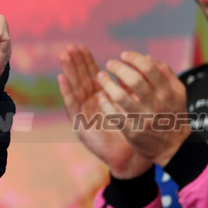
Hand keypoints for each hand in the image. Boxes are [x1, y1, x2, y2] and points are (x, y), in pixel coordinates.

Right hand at [57, 45, 153, 179]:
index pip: (93, 76)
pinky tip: (61, 78)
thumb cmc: (137, 133)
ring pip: (75, 89)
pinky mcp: (81, 126)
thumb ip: (134, 87)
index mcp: (104, 98)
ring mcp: (85, 115)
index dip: (87, 62)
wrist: (131, 160)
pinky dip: (66, 92)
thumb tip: (146, 61)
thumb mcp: (138, 105)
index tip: (82, 47)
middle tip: (69, 47)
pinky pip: (73, 106)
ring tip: (63, 56)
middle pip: (81, 80)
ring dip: (69, 72)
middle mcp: (92, 105)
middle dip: (75, 63)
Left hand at [95, 51, 190, 166]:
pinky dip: (105, 102)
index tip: (123, 54)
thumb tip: (148, 57)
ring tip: (100, 76)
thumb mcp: (177, 93)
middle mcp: (156, 104)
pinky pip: (114, 113)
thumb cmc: (172, 114)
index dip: (134, 58)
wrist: (173, 146)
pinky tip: (101, 95)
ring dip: (107, 83)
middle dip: (118, 68)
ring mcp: (143, 118)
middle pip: (134, 80)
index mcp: (168, 92)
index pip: (149, 68)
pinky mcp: (132, 130)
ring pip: (120, 97)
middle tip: (109, 63)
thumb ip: (165, 74)